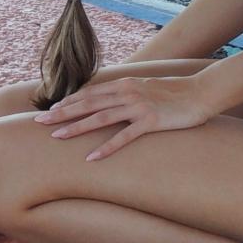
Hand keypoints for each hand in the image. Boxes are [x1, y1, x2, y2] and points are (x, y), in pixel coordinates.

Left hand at [35, 76, 215, 161]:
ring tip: (57, 137)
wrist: (201, 93)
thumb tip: (111, 101)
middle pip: (88, 103)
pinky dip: (106, 148)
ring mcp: (138, 107)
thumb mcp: (146, 88)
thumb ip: (127, 93)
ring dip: (76, 128)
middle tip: (40, 122)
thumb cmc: (174, 94)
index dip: (69, 101)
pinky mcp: (151, 121)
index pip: (89, 93)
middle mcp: (127, 93)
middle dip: (62, 113)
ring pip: (100, 117)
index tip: (50, 110)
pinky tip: (91, 158)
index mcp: (125, 84)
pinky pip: (123, 137)